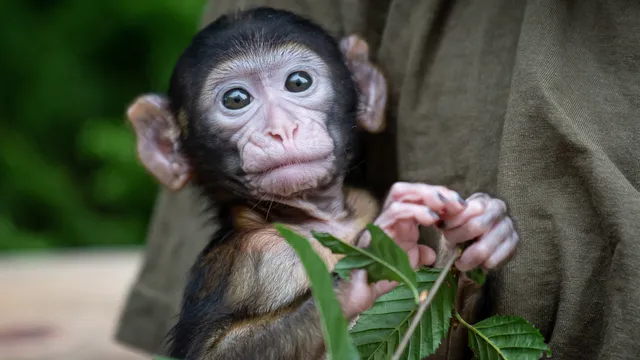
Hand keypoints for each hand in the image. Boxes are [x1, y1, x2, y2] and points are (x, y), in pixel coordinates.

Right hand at [338, 182, 468, 317]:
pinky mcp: (377, 229)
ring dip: (426, 195)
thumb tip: (430, 253)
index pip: (418, 197)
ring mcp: (382, 221)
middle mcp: (390, 217)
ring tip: (445, 206)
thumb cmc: (382, 277)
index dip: (440, 196)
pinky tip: (431, 219)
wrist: (362, 293)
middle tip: (456, 202)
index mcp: (400, 222)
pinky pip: (395, 211)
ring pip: (400, 193)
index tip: (461, 205)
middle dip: (434, 191)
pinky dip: (415, 210)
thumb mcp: (408, 264)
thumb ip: (419, 254)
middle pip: (409, 188)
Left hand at [437, 192, 518, 271]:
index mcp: (481, 200)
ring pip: (484, 247)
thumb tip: (437, 219)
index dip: (452, 220)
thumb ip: (446, 218)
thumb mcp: (452, 221)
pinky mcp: (514, 243)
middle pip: (476, 226)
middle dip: (459, 239)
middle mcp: (498, 209)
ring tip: (460, 263)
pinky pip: (495, 259)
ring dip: (468, 258)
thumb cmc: (462, 229)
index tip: (441, 228)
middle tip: (450, 247)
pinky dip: (482, 265)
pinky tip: (476, 265)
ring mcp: (508, 226)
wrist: (478, 243)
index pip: (467, 208)